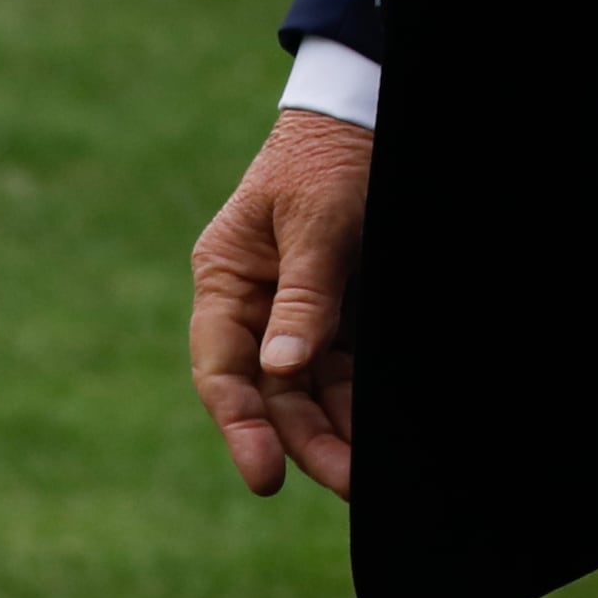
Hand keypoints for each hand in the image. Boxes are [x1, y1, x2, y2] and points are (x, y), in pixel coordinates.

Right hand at [189, 106, 369, 498]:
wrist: (366, 114)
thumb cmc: (329, 158)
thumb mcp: (316, 221)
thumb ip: (304, 295)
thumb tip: (282, 369)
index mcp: (226, 278)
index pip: (223, 368)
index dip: (241, 425)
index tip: (265, 474)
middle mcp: (254, 305)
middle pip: (271, 392)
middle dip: (305, 442)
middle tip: (347, 483)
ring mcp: (296, 312)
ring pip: (309, 390)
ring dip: (335, 431)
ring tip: (365, 475)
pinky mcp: (337, 313)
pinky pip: (341, 370)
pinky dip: (355, 403)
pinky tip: (375, 434)